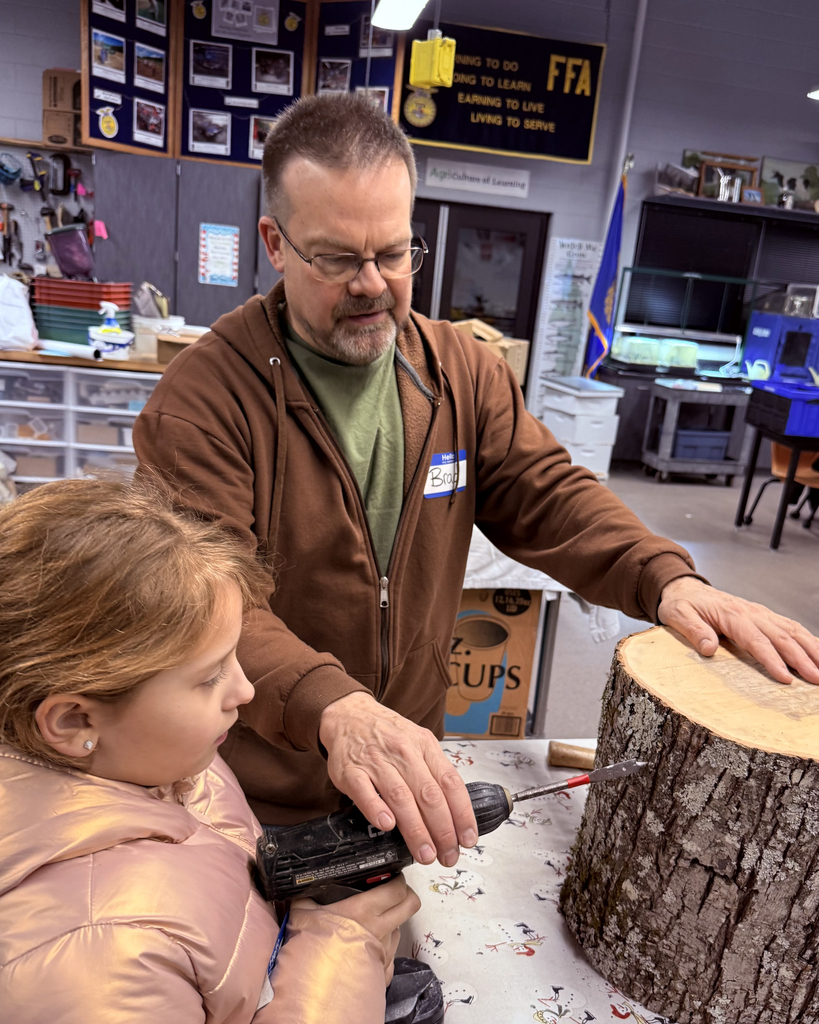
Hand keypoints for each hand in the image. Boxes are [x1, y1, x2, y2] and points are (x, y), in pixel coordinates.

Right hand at [292, 875, 420, 984]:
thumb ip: (309, 896)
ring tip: (373, 924)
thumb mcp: (302, 913)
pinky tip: (368, 949)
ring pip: (399, 930)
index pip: (397, 890)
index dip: (398, 880)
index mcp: (364, 911)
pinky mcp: (382, 973)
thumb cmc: (309, 949)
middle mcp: (380, 931)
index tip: (393, 877)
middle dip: (407, 894)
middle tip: (394, 892)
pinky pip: (390, 956)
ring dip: (392, 924)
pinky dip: (383, 950)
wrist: (312, 988)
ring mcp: (384, 953)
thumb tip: (305, 884)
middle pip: (410, 905)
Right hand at [319, 692, 477, 865]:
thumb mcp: (418, 742)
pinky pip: (364, 791)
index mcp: (424, 746)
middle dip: (442, 830)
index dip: (462, 813)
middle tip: (448, 855)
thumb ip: (434, 772)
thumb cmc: (387, 734)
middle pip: (428, 794)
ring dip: (415, 829)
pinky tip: (387, 825)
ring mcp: (376, 761)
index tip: (467, 838)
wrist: (349, 714)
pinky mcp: (350, 771)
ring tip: (426, 853)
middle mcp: (403, 752)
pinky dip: (376, 809)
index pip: (450, 782)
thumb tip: (456, 812)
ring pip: (401, 797)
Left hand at [657, 577, 818, 684]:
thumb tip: (709, 648)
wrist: (685, 588)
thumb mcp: (677, 615)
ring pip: (792, 631)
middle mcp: (751, 613)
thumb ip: (693, 630)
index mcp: (731, 615)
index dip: (772, 659)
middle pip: (781, 637)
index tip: (786, 678)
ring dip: (812, 649)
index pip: (756, 640)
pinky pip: (791, 627)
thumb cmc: (682, 604)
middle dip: (802, 659)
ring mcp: (761, 613)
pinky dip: (808, 639)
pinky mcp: (765, 616)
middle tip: (816, 680)